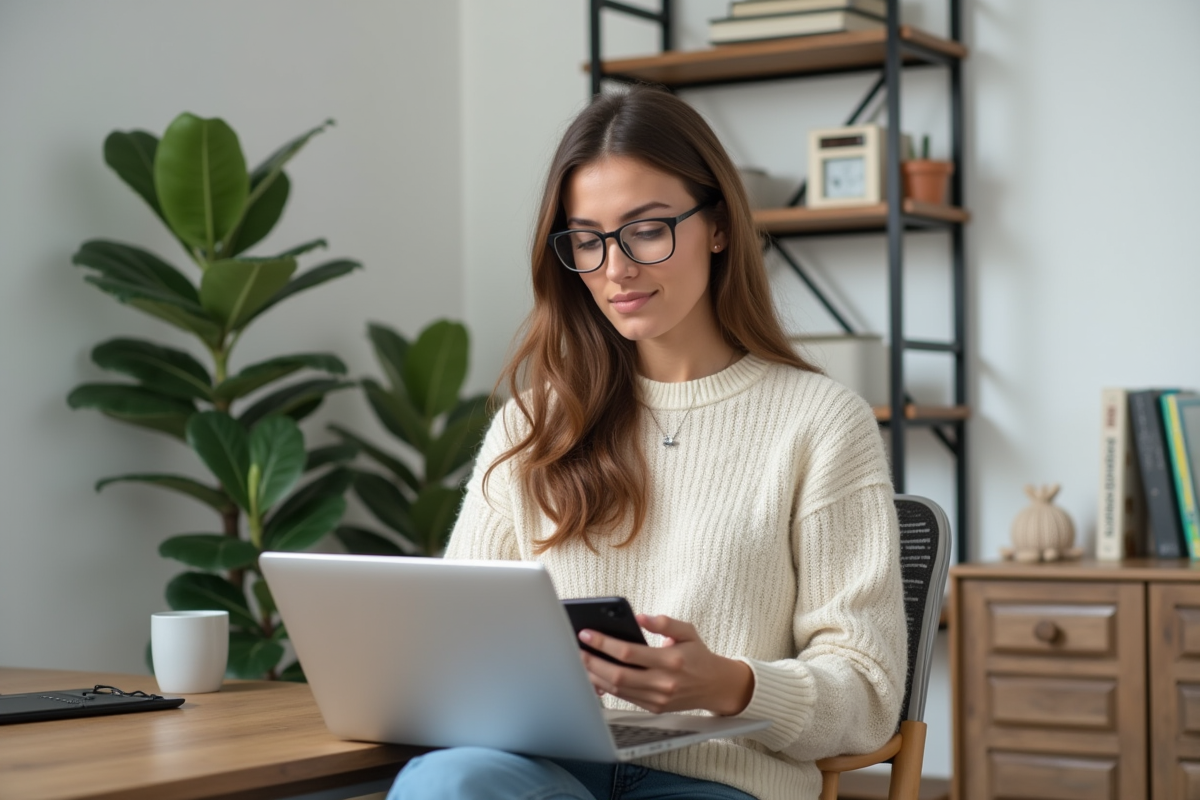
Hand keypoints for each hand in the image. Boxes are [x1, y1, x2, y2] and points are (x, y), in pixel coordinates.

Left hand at [578, 613, 753, 715]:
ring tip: (580, 662)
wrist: (716, 686)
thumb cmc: (698, 654)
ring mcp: (657, 698)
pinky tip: (594, 677)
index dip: (604, 643)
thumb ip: (664, 622)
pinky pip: (625, 698)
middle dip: (592, 662)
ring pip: (618, 689)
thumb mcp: (688, 631)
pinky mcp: (654, 707)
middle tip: (576, 650)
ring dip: (595, 676)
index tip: (587, 634)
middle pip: (618, 674)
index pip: (629, 652)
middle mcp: (663, 682)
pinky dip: (606, 689)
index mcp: (671, 660)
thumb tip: (639, 617)